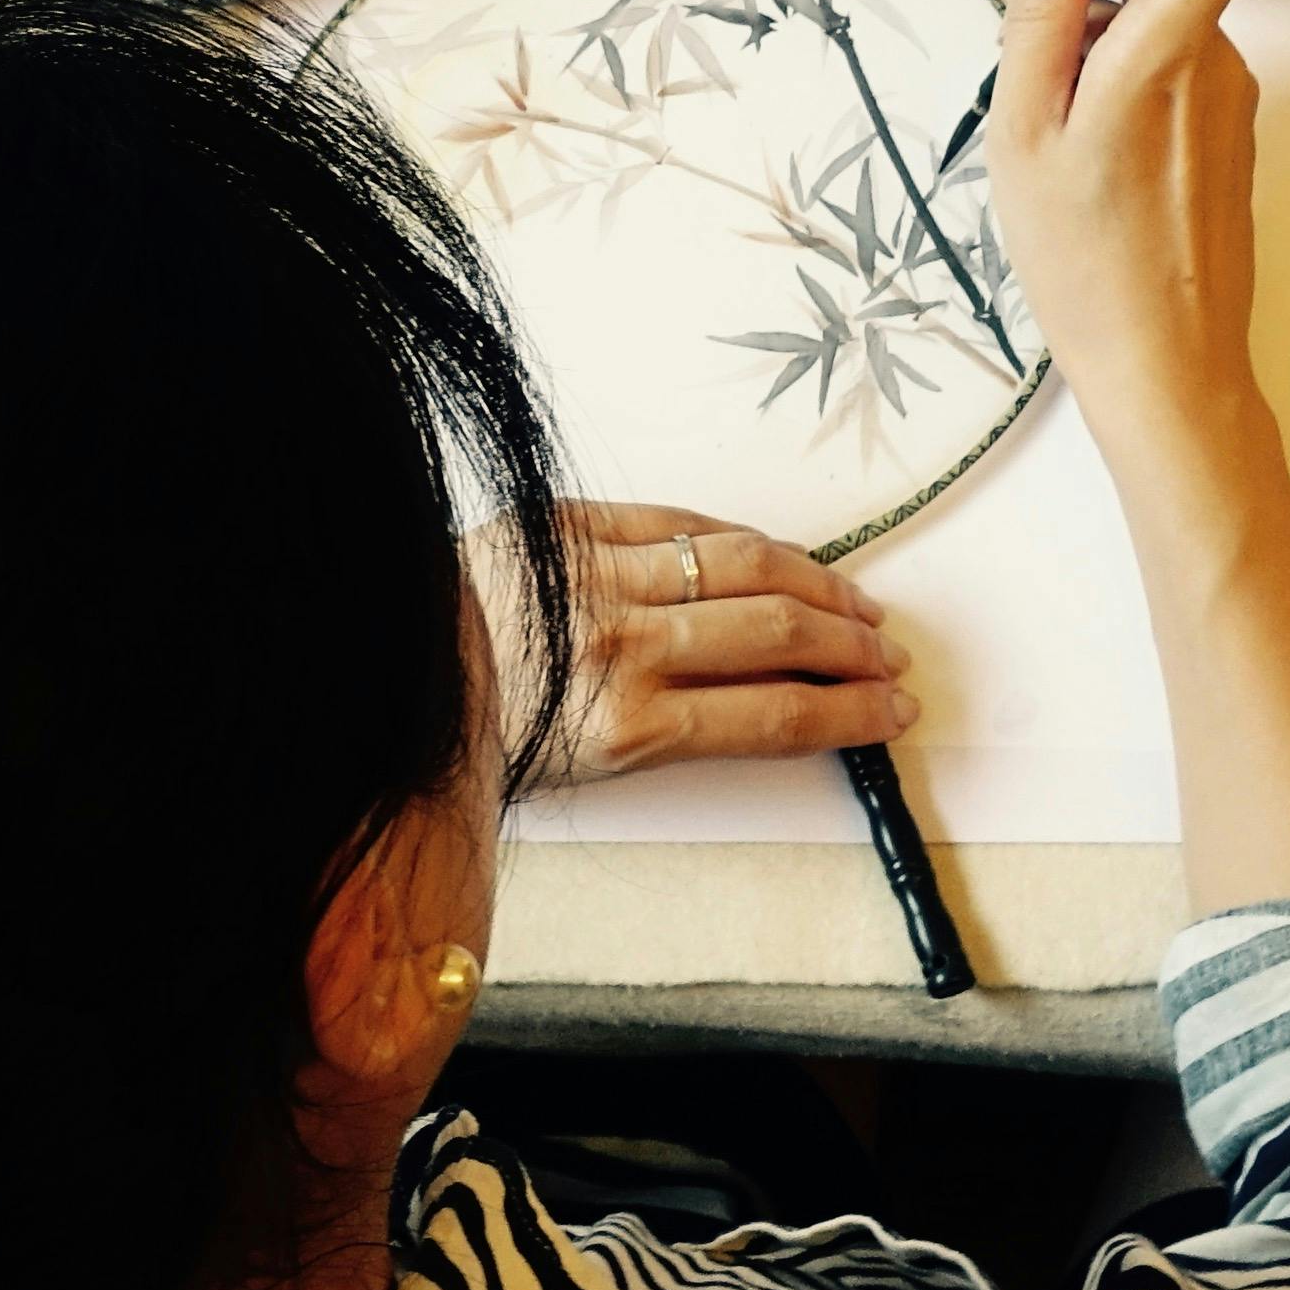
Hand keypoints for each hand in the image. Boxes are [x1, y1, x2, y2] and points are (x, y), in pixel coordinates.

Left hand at [490, 502, 916, 793]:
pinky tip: (777, 554)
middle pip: (776, 634)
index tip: (890, 711)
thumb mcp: (583, 767)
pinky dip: (739, 538)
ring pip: (743, 565)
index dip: (850, 713)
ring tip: (855, 603)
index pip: (777, 715)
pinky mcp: (569, 526)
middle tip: (887, 656)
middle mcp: (623, 649)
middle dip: (849, 646)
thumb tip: (776, 705)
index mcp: (627, 727)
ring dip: (817, 584)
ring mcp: (599, 578)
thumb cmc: (484, 728)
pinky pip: (678, 521)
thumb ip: (676, 733)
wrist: (399, 670)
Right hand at [986, 0, 1272, 483]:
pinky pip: (1178, 74)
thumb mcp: (1023, 136)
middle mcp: (1218, 67)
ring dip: (1108, 48)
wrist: (1165, 364)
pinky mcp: (1232, 134)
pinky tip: (1097, 160)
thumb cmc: (1086, 266)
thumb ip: (1038, 18)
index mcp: (1166, 58)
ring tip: (1063, 132)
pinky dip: (1131, 90)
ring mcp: (1233, 101)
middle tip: (1043, 59)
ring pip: (1167, 25)